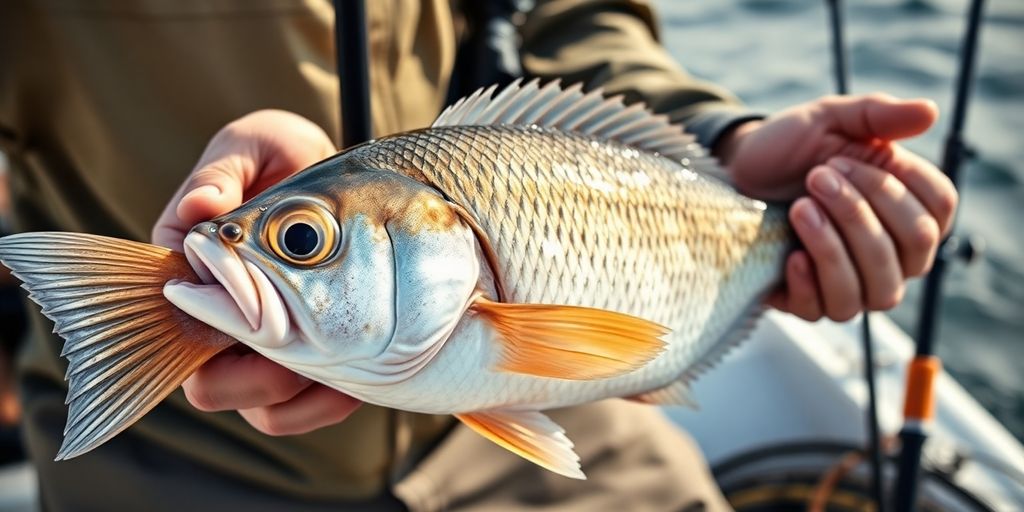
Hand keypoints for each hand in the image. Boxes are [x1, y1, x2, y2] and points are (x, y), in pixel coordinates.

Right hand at [153, 110, 361, 434]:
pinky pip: (302, 409)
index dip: (212, 330)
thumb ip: (223, 173)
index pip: (177, 323)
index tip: (258, 314)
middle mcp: (217, 320)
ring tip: (339, 369)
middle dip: (251, 378)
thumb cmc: (279, 157)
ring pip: (258, 408)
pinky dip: (328, 403)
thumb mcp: (252, 146)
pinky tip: (357, 377)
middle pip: (209, 386)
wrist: (334, 174)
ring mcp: (259, 347)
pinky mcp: (302, 361)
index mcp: (190, 272)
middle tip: (299, 350)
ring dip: (295, 398)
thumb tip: (198, 208)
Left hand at [717, 94, 957, 320]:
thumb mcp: (829, 119)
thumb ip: (878, 114)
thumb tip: (930, 111)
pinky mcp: (809, 303)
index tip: (842, 158)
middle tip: (816, 176)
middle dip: (861, 208)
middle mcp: (893, 255)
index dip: (895, 184)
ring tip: (799, 208)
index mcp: (910, 209)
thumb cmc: (791, 148)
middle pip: (914, 247)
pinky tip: (790, 255)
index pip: (939, 209)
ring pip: (877, 288)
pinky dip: (809, 282)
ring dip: (836, 244)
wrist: (735, 173)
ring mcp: (854, 285)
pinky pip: (825, 310)